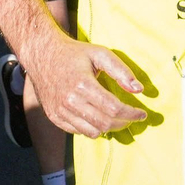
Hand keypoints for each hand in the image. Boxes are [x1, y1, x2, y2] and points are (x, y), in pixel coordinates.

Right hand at [23, 30, 147, 138]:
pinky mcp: (54, 117)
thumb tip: (139, 90)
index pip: (114, 108)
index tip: (142, 113)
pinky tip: (99, 118)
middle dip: (124, 123)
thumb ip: (121, 70)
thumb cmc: (74, 53)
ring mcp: (60, 111)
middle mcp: (69, 101)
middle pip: (105, 123)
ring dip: (110, 129)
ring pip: (93, 132)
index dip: (132, 113)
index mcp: (83, 84)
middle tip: (133, 117)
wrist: (42, 55)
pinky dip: (93, 129)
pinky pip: (79, 132)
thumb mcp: (100, 54)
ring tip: (118, 119)